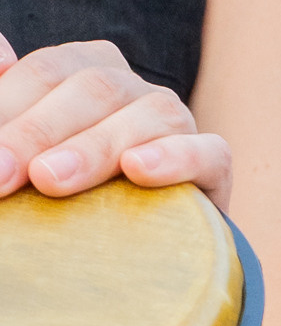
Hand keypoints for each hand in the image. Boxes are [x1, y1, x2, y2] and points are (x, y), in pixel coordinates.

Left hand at [0, 37, 233, 210]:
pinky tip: (137, 170)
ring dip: (93, 149)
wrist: (141, 255)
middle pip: (90, 91)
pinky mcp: (214, 164)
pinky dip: (173, 158)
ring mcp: (179, 122)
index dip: (7, 105)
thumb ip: (10, 103)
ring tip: (49, 180)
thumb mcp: (31, 151)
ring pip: (145, 116)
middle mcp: (134, 88)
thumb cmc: (71, 200)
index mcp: (86, 70)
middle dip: (36, 133)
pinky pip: (207, 152)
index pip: (45, 71)